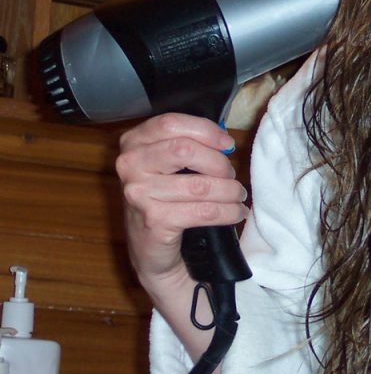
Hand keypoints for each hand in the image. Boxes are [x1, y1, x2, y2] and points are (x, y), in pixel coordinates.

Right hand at [116, 113, 247, 291]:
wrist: (151, 250)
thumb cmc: (166, 199)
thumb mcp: (168, 166)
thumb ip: (189, 146)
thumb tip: (225, 142)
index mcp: (133, 143)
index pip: (170, 123)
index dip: (206, 131)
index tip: (228, 144)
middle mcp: (130, 165)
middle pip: (185, 150)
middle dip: (218, 163)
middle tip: (231, 176)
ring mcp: (139, 194)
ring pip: (201, 185)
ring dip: (230, 191)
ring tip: (238, 195)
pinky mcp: (155, 220)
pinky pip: (205, 211)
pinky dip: (229, 212)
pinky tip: (237, 213)